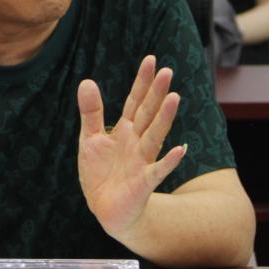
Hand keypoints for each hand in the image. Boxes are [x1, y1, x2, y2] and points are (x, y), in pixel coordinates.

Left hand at [76, 55, 186, 239]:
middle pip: (148, 114)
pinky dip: (169, 161)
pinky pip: (158, 170)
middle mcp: (137, 142)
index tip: (151, 60)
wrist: (105, 209)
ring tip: (174, 98)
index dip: (142, 82)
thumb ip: (91, 112)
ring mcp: (142, 161)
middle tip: (167, 71)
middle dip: (156, 94)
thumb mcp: (90, 139)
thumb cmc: (101, 173)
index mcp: (124, 130)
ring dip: (164, 118)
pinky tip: (181, 149)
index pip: (135, 101)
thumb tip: (86, 80)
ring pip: (155, 136)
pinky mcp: (144, 182)